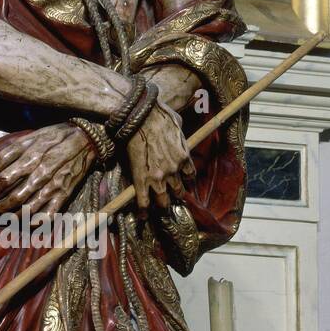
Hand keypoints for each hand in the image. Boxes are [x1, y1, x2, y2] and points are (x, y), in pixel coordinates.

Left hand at [0, 123, 95, 216]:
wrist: (83, 140)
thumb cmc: (52, 138)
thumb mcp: (28, 138)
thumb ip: (8, 154)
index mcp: (30, 159)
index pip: (4, 180)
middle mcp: (40, 175)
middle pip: (13, 198)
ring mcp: (53, 187)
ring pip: (28, 210)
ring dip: (12, 218)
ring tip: (3, 220)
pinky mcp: (64, 195)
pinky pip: (49, 215)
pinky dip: (36, 223)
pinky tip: (26, 224)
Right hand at [126, 98, 195, 215]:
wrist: (140, 116)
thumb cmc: (159, 114)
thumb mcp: (177, 122)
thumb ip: (179, 133)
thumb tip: (177, 127)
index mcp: (183, 157)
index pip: (189, 175)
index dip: (185, 180)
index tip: (183, 181)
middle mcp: (173, 170)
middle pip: (178, 190)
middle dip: (176, 194)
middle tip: (172, 197)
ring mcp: (157, 177)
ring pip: (163, 199)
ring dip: (162, 205)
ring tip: (160, 208)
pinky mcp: (141, 179)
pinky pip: (143, 200)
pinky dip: (143, 210)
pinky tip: (143, 216)